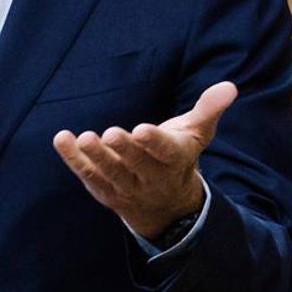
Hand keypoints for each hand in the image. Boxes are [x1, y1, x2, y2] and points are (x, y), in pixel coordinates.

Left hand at [52, 80, 236, 240]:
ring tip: (84, 138)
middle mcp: (151, 177)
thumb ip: (208, 110)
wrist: (165, 204)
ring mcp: (126, 187)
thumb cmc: (178, 156)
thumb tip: (229, 86)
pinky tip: (62, 139)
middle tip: (110, 133)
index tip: (142, 129)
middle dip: (124, 150)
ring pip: (110, 174)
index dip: (154, 143)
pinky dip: (73, 159)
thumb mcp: (196, 133)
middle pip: (136, 165)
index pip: (166, 153)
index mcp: (175, 161)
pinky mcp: (105, 190)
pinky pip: (88, 175)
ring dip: (96, 157)